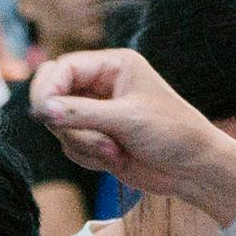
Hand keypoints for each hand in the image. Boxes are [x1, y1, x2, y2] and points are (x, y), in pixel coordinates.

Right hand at [30, 51, 235, 225]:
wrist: (194, 170)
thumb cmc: (172, 134)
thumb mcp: (127, 119)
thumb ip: (80, 114)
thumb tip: (41, 111)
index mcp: (113, 65)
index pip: (62, 68)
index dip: (48, 90)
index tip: (43, 115)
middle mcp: (101, 85)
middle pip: (54, 94)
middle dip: (64, 120)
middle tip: (71, 134)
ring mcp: (96, 113)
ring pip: (59, 125)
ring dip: (82, 143)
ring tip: (114, 152)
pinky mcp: (95, 139)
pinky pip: (69, 146)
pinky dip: (86, 157)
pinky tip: (115, 160)